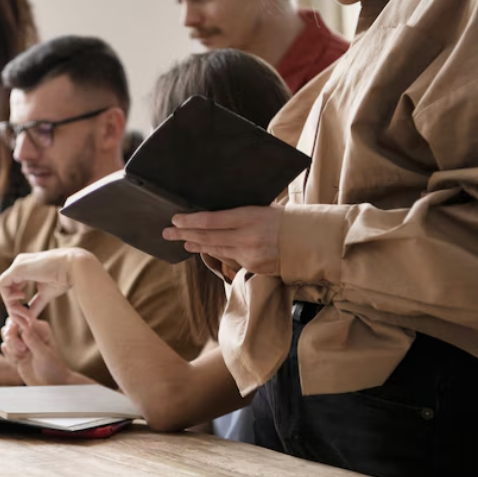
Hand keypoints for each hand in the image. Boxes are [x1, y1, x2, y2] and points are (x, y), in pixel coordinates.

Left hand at [0, 248, 91, 321]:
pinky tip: (23, 301)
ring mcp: (17, 265)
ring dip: (12, 305)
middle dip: (13, 307)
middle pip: (7, 289)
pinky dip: (9, 297)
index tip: (28, 317)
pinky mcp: (17, 268)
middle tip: (25, 321)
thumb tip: (30, 318)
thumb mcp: (46, 293)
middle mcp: (19, 265)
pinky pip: (2, 285)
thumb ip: (36, 303)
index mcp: (27, 269)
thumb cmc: (65, 277)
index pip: (14, 288)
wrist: (74, 267)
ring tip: (26, 314)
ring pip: (3, 288)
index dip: (18, 304)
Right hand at [0, 318, 89, 385]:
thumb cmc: (52, 368)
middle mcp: (30, 332)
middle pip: (9, 326)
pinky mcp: (16, 351)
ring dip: (11, 349)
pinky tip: (18, 362)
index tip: (23, 346)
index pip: (20, 320)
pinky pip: (5, 348)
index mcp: (39, 328)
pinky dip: (9, 356)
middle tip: (22, 352)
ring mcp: (22, 341)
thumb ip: (33, 339)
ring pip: (5, 337)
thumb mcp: (43, 354)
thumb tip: (24, 325)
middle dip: (11, 340)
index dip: (16, 330)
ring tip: (22, 357)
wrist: (51, 384)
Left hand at [163, 205, 283, 275]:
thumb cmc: (285, 219)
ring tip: (183, 241)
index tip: (175, 219)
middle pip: (208, 237)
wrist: (310, 241)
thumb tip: (214, 212)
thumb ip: (240, 213)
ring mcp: (249, 255)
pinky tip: (205, 249)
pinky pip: (229, 259)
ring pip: (216, 250)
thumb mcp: (263, 208)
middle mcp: (247, 237)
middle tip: (167, 233)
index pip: (211, 220)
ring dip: (197, 244)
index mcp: (249, 217)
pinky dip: (216, 253)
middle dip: (184, 234)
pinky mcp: (252, 267)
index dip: (190, 221)